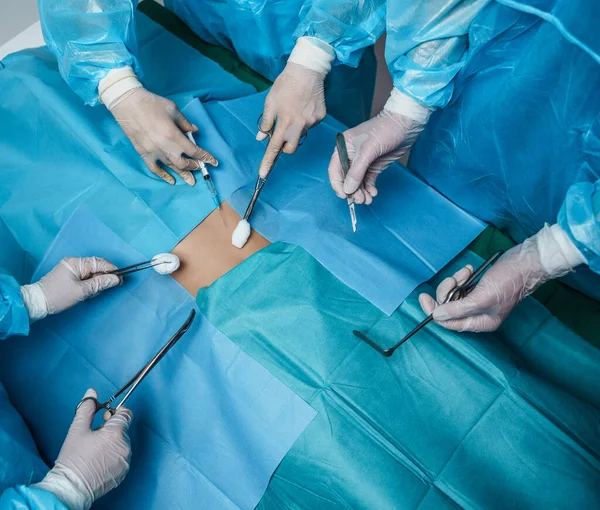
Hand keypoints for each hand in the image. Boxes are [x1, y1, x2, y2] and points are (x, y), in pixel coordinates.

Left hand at [21, 257, 120, 319]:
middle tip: (105, 289)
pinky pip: (85, 276)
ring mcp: (70, 268)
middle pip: (96, 267)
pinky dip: (89, 284)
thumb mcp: (82, 291)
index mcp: (77, 263)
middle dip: (103, 278)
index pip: (100, 263)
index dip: (112, 271)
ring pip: (91, 273)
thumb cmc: (58, 296)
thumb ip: (100, 284)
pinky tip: (87, 292)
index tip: (120, 280)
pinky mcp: (68, 275)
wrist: (36, 302)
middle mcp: (74, 262)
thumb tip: (116, 279)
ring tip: (91, 293)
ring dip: (95, 282)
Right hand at [34, 389, 131, 509]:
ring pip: (122, 443)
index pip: (126, 413)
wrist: (71, 488)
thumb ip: (87, 408)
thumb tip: (92, 392)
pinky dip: (113, 455)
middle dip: (110, 428)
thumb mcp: (77, 429)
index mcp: (116, 433)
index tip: (104, 416)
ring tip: (94, 450)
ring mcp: (126, 460)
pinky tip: (98, 460)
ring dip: (112, 442)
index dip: (115, 412)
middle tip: (94, 435)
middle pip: (123, 429)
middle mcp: (125, 446)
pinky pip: (122, 457)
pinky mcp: (123, 472)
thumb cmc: (73, 459)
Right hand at [109, 88, 217, 185]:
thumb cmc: (151, 103)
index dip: (205, 157)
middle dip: (194, 166)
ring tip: (191, 181)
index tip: (213, 162)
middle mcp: (164, 146)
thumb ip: (185, 123)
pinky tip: (171, 180)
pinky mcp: (143, 152)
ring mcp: (153, 151)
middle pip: (183, 163)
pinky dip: (163, 175)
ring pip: (171, 167)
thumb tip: (194, 131)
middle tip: (200, 168)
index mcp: (173, 135)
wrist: (126, 102)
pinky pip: (154, 168)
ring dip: (182, 174)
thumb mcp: (173, 109)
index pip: (194, 151)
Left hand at [257, 63, 325, 177]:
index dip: (268, 161)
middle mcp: (300, 126)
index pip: (274, 148)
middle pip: (291, 148)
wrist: (307, 70)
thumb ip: (266, 123)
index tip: (263, 174)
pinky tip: (303, 107)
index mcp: (285, 123)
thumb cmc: (285, 85)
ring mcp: (312, 122)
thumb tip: (261, 138)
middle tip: (281, 133)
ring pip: (301, 135)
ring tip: (294, 111)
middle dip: (285, 146)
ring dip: (295, 129)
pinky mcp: (321, 117)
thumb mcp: (270, 103)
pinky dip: (305, 120)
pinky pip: (310, 125)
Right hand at [328, 110, 424, 203]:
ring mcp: (363, 162)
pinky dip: (369, 188)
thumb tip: (348, 188)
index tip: (344, 196)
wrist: (406, 124)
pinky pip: (368, 181)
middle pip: (346, 178)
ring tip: (368, 200)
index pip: (335, 169)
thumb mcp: (368, 150)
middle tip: (360, 200)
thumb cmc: (385, 130)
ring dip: (361, 192)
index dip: (338, 184)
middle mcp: (351, 156)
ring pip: (357, 182)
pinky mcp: (374, 166)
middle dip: (352, 190)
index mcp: (344, 147)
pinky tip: (373, 193)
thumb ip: (357, 171)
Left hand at [419, 225, 586, 331]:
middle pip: (449, 307)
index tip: (423, 298)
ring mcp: (479, 301)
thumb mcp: (480, 297)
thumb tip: (436, 316)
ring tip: (466, 273)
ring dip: (456, 281)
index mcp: (481, 323)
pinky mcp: (479, 289)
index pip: (449, 323)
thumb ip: (457, 309)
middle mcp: (479, 315)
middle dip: (448, 290)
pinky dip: (462, 277)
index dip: (434, 311)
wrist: (526, 262)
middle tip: (454, 279)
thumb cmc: (508, 281)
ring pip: (454, 294)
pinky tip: (470, 270)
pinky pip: (462, 285)